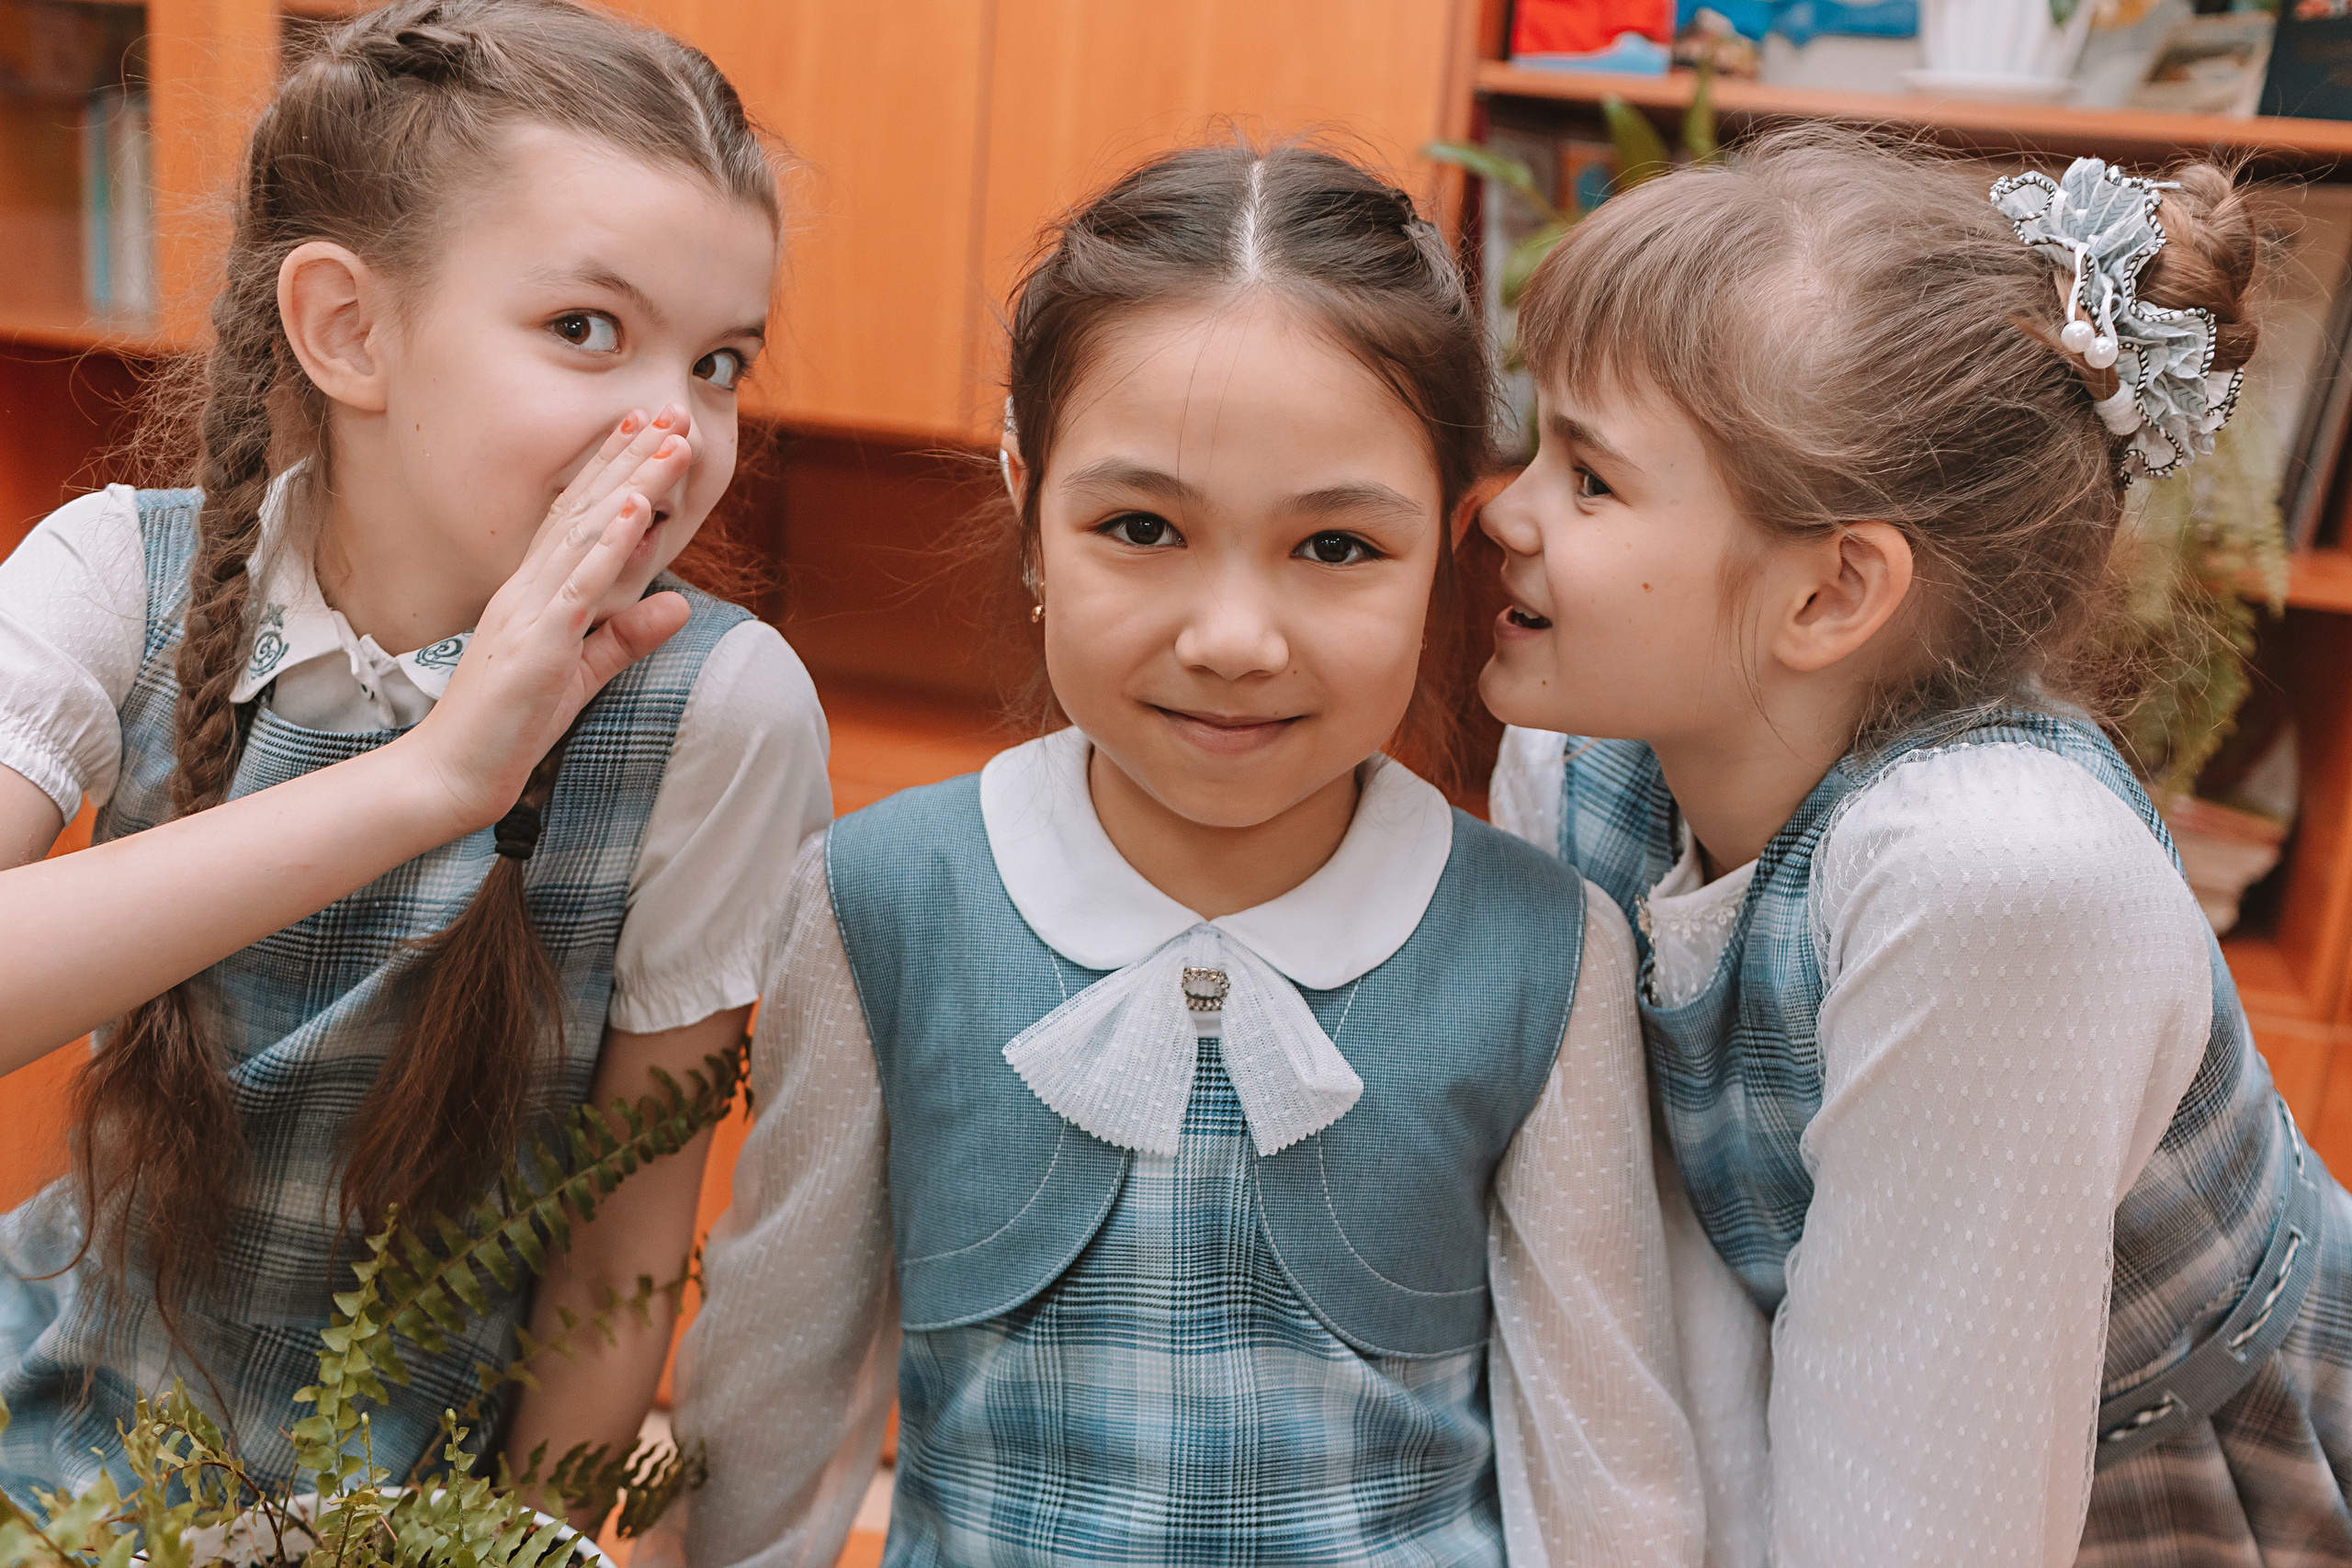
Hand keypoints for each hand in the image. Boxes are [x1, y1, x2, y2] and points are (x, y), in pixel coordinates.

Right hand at [399, 407, 697, 830]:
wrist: (455, 772)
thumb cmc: (511, 726)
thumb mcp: (582, 673)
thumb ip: (626, 636)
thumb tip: (679, 603)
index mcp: (535, 593)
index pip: (577, 518)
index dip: (613, 471)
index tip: (646, 429)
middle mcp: (528, 588)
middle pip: (584, 508)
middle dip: (629, 456)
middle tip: (669, 409)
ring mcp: (530, 610)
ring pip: (586, 531)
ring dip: (630, 482)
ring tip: (667, 439)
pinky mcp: (538, 642)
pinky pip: (577, 584)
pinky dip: (607, 544)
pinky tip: (632, 507)